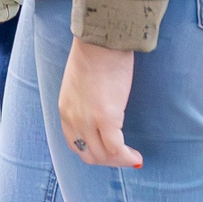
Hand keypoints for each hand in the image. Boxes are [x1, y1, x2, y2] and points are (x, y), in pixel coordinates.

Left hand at [54, 38, 142, 169]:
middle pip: (89, 155)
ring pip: (103, 156)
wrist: (100, 40)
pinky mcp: (106, 117)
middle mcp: (73, 118)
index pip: (75, 144)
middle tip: (124, 156)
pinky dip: (127, 157)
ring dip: (118, 161)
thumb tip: (101, 111)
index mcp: (65, 109)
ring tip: (132, 157)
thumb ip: (84, 102)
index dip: (93, 153)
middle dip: (107, 160)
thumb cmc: (94, 54)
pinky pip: (116, 148)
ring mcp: (88, 120)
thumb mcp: (79, 84)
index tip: (108, 151)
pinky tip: (136, 156)